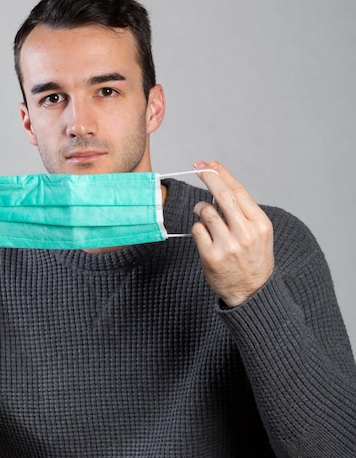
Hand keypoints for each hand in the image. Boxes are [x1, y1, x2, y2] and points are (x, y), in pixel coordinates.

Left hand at [191, 161, 274, 306]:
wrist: (252, 293)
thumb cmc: (254, 260)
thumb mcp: (260, 234)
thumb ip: (244, 213)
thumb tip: (219, 187)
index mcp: (260, 224)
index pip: (239, 191)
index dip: (223, 174)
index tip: (210, 164)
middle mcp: (245, 233)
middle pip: (222, 195)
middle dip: (208, 177)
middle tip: (197, 167)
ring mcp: (227, 245)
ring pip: (206, 211)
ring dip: (200, 208)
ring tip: (204, 214)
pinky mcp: (211, 256)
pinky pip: (197, 229)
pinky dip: (197, 228)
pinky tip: (205, 236)